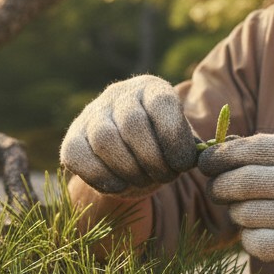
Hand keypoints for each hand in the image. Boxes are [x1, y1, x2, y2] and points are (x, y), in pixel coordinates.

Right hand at [60, 75, 197, 196]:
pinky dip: (102, 177)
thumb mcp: (180, 142)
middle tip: (164, 177)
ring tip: (144, 181)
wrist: (129, 160)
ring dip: (129, 169)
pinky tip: (119, 186)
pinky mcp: (71, 138)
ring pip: (104, 139)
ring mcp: (91, 114)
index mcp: (151, 88)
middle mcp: (118, 94)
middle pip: (132, 124)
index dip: (174, 138)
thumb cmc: (162, 148)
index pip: (161, 103)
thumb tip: (201, 157)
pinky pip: (78, 156)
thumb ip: (191, 148)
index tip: (182, 165)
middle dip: (152, 159)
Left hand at [197, 135, 273, 273]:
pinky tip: (264, 236)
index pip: (249, 148)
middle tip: (218, 192)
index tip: (206, 162)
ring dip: (240, 215)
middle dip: (220, 187)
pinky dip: (251, 240)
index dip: (221, 155)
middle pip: (239, 181)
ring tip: (255, 215)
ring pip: (242, 213)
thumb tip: (222, 149)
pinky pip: (252, 242)